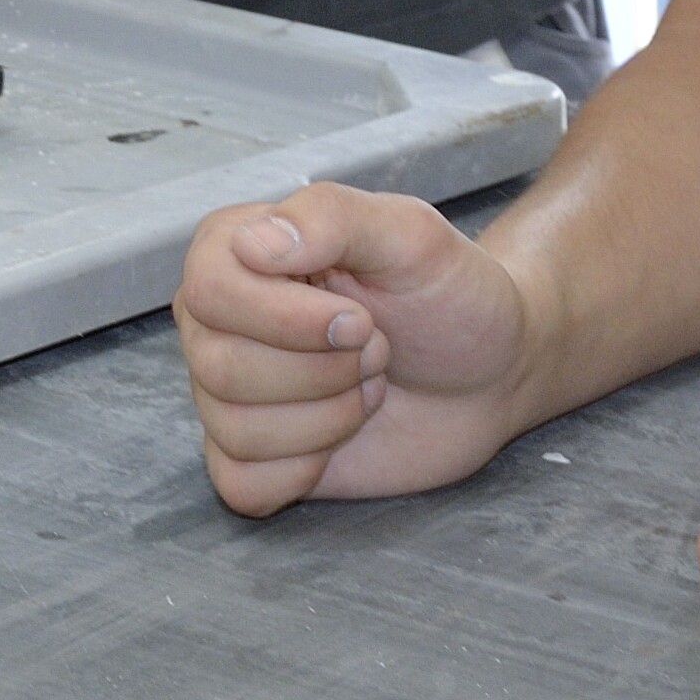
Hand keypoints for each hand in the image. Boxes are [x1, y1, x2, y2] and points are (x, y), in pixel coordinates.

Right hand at [171, 184, 542, 514]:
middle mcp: (215, 319)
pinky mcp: (250, 455)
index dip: (287, 320)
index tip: (362, 319)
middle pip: (221, 368)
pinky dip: (304, 470)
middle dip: (326, 372)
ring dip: (329, 418)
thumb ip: (332, 216)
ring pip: (237, 430)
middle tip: (377, 349)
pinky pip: (240, 483)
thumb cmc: (447, 294)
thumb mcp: (410, 234)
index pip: (210, 293)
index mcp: (234, 248)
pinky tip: (341, 435)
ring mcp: (228, 390)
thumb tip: (252, 244)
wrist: (489, 372)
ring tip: (368, 384)